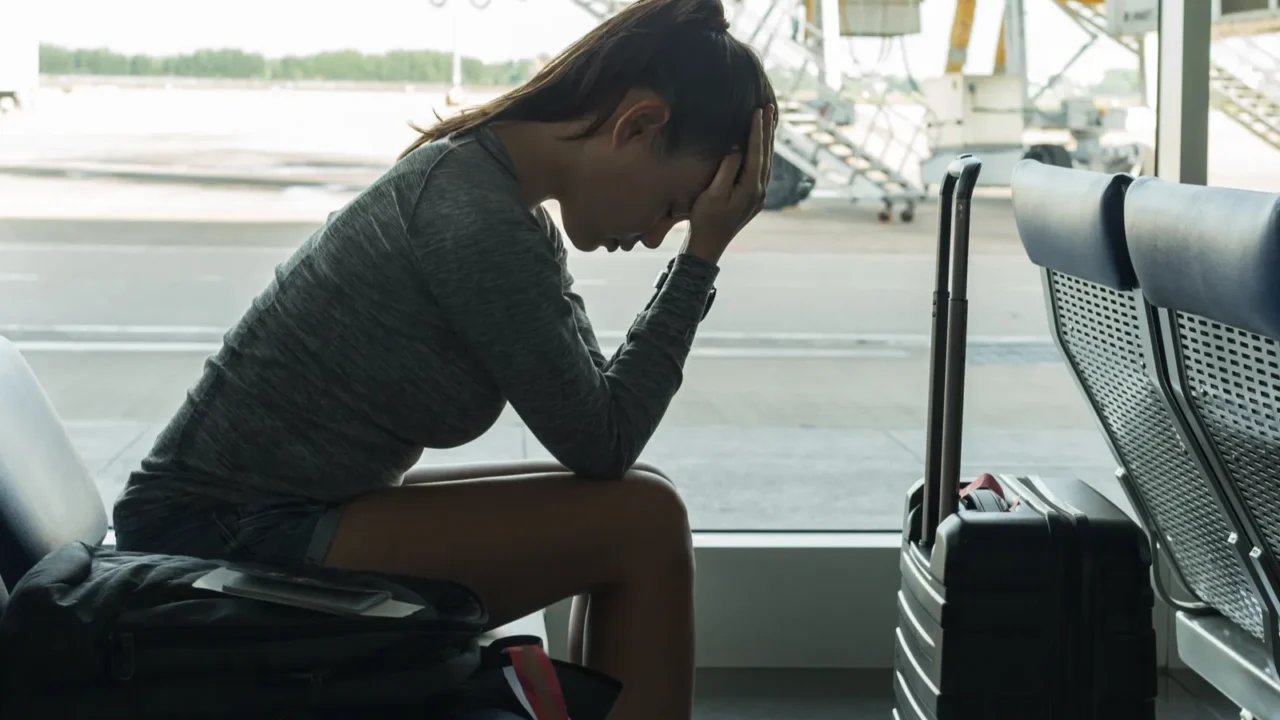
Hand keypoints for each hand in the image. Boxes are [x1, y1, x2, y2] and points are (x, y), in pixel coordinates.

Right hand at [683, 105, 775, 263]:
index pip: (757, 153)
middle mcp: (759, 191)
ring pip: (766, 162)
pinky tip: (759, 147)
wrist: (707, 246)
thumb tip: (737, 150)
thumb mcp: (713, 194)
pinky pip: (761, 170)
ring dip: (766, 141)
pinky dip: (762, 154)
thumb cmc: (705, 220)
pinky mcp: (751, 199)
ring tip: (768, 121)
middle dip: (767, 130)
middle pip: (766, 155)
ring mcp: (757, 196)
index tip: (758, 111)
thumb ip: (727, 170)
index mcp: (751, 188)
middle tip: (770, 107)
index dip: (757, 131)